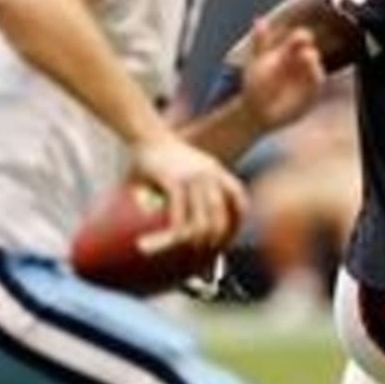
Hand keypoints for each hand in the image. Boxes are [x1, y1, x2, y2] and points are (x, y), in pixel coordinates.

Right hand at [130, 133, 248, 249]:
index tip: (228, 236)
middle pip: (220, 216)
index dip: (238, 220)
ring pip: (200, 221)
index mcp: (217, 170)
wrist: (146, 134)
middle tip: (204, 249)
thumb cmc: (164, 156)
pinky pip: (178, 216)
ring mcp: (192, 179)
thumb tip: (199, 213)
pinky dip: (174, 233)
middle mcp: (209, 175)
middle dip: (215, 238)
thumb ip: (198, 187)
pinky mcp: (173, 182)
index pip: (238, 199)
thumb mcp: (190, 166)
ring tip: (186, 248)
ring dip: (195, 240)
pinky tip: (170, 240)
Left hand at [238, 17, 325, 130]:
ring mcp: (306, 78)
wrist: (257, 111)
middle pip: (311, 51)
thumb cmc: (256, 85)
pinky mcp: (310, 93)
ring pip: (317, 67)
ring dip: (314, 64)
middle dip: (309, 49)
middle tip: (304, 49)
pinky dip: (316, 80)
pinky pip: (317, 85)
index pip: (301, 39)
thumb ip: (260, 42)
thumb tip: (260, 20)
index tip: (301, 37)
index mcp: (288, 52)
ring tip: (306, 58)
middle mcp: (300, 63)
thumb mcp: (256, 62)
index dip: (302, 37)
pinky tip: (311, 77)